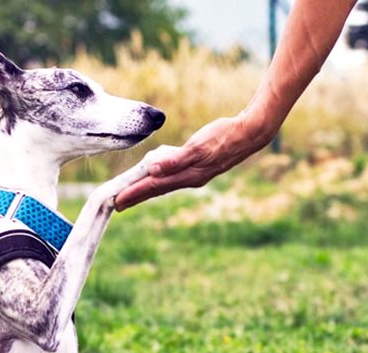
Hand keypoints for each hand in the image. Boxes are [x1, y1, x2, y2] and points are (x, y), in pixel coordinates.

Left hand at [114, 115, 273, 209]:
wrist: (250, 134)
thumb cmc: (224, 136)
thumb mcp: (199, 146)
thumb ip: (175, 159)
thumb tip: (152, 170)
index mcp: (188, 175)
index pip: (153, 187)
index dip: (134, 193)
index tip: (116, 201)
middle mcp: (190, 178)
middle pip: (157, 189)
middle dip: (137, 196)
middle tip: (117, 204)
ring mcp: (196, 174)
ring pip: (165, 184)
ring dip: (147, 189)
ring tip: (132, 192)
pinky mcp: (200, 167)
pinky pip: (174, 175)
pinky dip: (161, 178)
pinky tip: (157, 174)